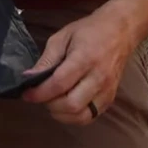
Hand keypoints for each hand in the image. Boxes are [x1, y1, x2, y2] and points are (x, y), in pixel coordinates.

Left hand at [21, 7, 138, 123]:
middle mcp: (98, 77)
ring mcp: (107, 90)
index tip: (27, 94)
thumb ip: (46, 60)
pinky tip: (66, 106)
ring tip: (53, 101)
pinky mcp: (110, 98)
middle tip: (41, 96)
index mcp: (85, 58)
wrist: (121, 31)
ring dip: (61, 114)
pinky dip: (74, 116)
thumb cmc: (89, 31)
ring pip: (81, 115)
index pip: (59, 84)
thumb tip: (28, 78)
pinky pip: (90, 117)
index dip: (40, 93)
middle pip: (71, 104)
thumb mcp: (62, 37)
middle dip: (50, 105)